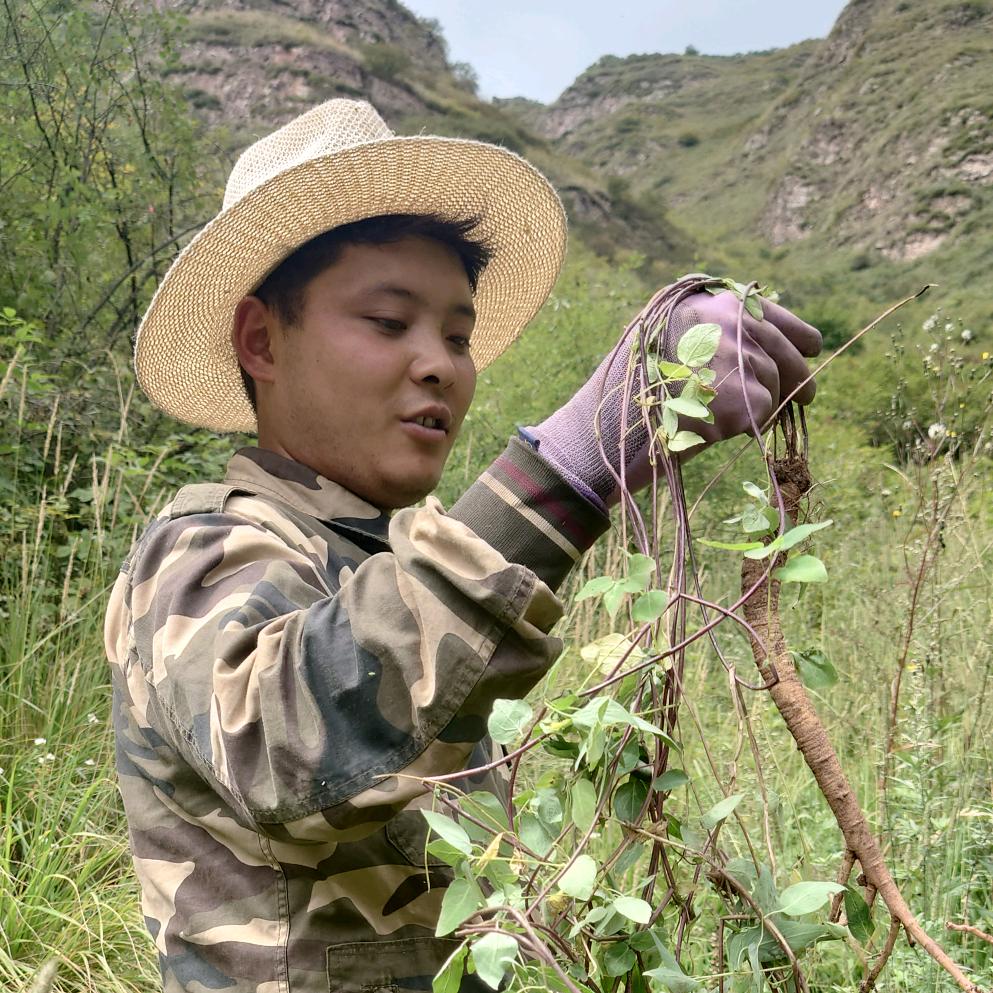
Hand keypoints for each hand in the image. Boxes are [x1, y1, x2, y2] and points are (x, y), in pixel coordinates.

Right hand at [526, 283, 821, 508]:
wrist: (610, 424)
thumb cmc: (634, 387)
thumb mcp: (671, 336)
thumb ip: (715, 331)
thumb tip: (766, 346)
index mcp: (717, 303)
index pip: (779, 318)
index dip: (796, 340)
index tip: (806, 353)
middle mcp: (733, 322)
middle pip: (790, 354)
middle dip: (798, 378)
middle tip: (806, 397)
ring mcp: (740, 357)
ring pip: (780, 387)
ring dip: (766, 406)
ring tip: (727, 417)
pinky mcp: (744, 396)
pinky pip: (766, 414)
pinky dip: (749, 426)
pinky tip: (717, 428)